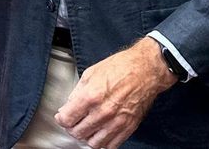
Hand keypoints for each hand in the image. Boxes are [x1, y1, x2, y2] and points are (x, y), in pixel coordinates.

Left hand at [54, 38, 176, 148]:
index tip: (62, 116)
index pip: (67, 119)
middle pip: (78, 133)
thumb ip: (78, 92)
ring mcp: (117, 122)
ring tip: (87, 128)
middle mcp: (103, 112)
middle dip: (72, 127)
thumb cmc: (121, 67)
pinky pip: (111, 145)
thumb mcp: (91, 73)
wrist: (146, 70)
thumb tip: (69, 105)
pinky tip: (100, 133)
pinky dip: (103, 142)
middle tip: (73, 121)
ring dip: (87, 137)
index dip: (61, 118)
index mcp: (91, 96)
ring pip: (94, 143)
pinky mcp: (128, 127)